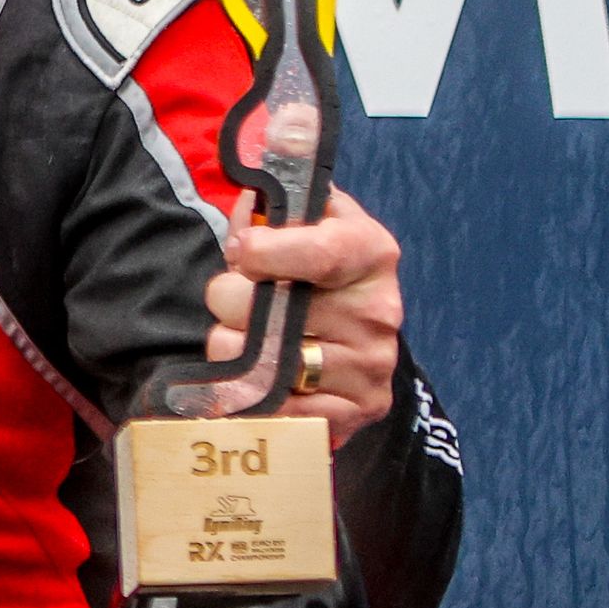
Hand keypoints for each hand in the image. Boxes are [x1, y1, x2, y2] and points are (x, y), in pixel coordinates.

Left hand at [204, 187, 398, 441]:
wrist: (356, 346)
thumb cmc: (319, 277)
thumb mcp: (309, 227)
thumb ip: (275, 208)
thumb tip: (250, 196)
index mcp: (372, 253)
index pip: (320, 251)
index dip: (266, 251)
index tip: (239, 250)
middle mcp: (378, 312)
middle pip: (260, 309)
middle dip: (229, 303)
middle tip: (242, 304)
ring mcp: (370, 366)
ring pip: (253, 361)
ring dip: (234, 351)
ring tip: (256, 341)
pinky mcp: (356, 411)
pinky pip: (271, 407)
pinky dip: (251, 394)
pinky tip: (264, 377)